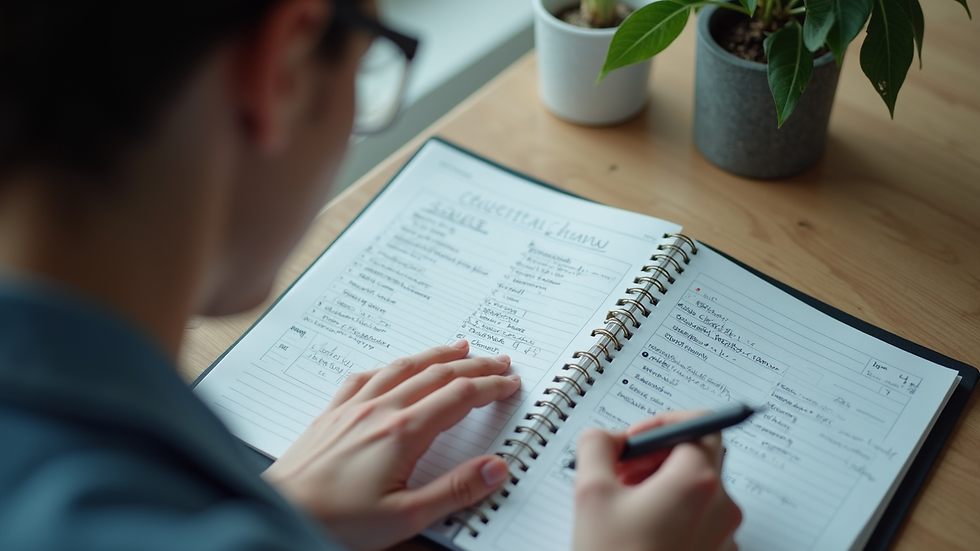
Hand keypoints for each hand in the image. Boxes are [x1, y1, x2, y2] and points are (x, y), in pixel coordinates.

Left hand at [262, 340, 520, 550]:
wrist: (280, 511)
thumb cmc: (336, 520)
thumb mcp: (406, 516)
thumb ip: (455, 490)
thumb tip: (496, 468)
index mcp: (403, 433)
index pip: (459, 398)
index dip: (490, 387)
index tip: (510, 383)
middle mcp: (379, 410)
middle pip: (438, 375)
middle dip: (474, 366)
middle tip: (499, 361)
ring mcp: (353, 407)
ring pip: (404, 367)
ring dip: (437, 355)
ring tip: (459, 347)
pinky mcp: (332, 413)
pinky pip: (365, 376)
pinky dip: (390, 365)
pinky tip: (394, 366)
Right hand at [573, 411, 741, 550]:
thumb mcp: (590, 492)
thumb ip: (597, 445)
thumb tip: (606, 437)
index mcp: (696, 481)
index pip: (695, 424)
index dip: (659, 424)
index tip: (634, 440)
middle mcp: (720, 505)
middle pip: (698, 454)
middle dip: (657, 454)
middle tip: (622, 470)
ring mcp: (722, 534)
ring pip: (697, 486)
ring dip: (662, 483)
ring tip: (624, 504)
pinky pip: (700, 517)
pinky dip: (672, 511)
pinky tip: (639, 527)